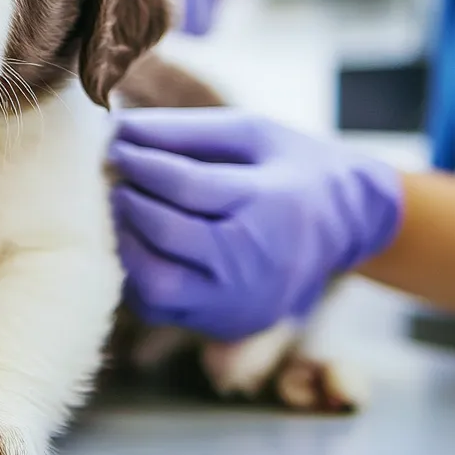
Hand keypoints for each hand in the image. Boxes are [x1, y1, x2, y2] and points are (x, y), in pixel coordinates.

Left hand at [108, 108, 403, 340]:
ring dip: (125, 242)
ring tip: (120, 209)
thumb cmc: (290, 168)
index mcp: (271, 205)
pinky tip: (137, 241)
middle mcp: (258, 263)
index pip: (185, 186)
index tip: (113, 143)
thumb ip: (183, 131)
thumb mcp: (250, 132)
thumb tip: (116, 129)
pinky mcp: (226, 324)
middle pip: (168, 234)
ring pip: (157, 283)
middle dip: (127, 199)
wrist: (345, 224)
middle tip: (109, 175)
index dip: (139, 161)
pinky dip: (136, 274)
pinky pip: (161, 307)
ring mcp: (242, 302)